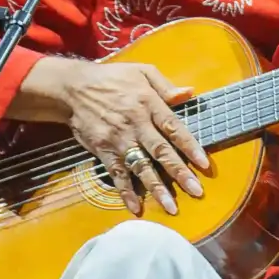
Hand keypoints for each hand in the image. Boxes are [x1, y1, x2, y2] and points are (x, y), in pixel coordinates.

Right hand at [13, 56, 210, 216]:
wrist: (73, 88)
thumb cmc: (112, 78)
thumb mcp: (141, 70)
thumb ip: (165, 85)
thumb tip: (190, 93)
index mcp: (148, 104)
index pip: (174, 128)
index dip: (190, 147)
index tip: (205, 165)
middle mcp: (136, 124)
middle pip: (161, 152)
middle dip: (179, 173)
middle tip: (196, 191)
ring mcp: (119, 140)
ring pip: (141, 167)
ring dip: (156, 188)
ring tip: (171, 207)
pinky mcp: (103, 151)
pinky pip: (117, 174)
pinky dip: (126, 192)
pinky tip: (136, 208)